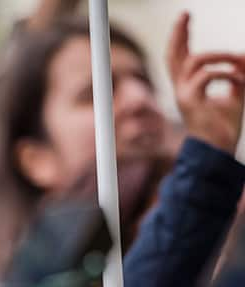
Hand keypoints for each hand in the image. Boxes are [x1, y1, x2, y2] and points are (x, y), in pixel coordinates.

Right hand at [166, 12, 244, 153]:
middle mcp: (181, 88)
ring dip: (218, 55)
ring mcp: (183, 94)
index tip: (185, 18)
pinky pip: (207, 76)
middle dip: (179, 32)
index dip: (182, 36)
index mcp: (189, 86)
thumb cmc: (224, 125)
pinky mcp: (190, 101)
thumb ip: (238, 73)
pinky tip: (239, 79)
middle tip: (185, 13)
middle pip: (174, 54)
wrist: (218, 148)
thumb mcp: (236, 91)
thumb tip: (242, 56)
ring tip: (236, 59)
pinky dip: (226, 73)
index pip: (181, 56)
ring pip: (194, 61)